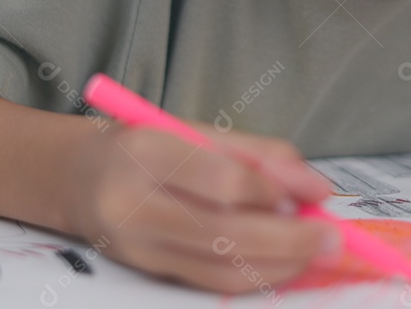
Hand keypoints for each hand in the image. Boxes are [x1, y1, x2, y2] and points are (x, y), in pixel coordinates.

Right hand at [68, 121, 340, 291]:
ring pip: (220, 266)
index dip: (273, 194)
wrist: (77, 177)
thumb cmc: (146, 145)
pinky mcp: (146, 271)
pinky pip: (210, 280)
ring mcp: (137, 245)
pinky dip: (255, 275)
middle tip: (333, 237)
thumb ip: (259, 154)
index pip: (222, 182)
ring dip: (279, 264)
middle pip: (225, 233)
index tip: (312, 195)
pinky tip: (284, 263)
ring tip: (316, 252)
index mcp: (148, 152)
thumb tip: (317, 188)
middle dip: (289, 240)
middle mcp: (135, 204)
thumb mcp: (196, 130)